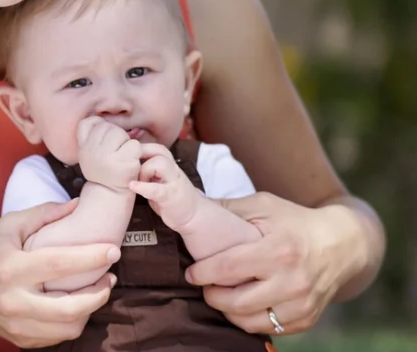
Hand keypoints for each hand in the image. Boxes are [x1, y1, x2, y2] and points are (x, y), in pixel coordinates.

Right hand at [0, 200, 120, 347]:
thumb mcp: (8, 225)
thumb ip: (43, 213)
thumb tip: (77, 204)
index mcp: (10, 268)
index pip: (59, 264)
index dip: (91, 258)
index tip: (113, 250)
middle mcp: (14, 301)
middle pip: (70, 307)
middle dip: (99, 293)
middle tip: (111, 277)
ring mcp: (17, 325)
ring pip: (69, 327)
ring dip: (91, 309)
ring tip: (98, 290)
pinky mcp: (21, 339)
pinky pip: (58, 336)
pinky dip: (74, 321)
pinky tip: (77, 304)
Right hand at [76, 116, 141, 189]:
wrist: (109, 192)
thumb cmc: (102, 169)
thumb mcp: (87, 151)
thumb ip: (90, 134)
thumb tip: (100, 115)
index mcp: (83, 146)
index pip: (89, 122)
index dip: (99, 127)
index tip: (102, 142)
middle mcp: (92, 150)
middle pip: (109, 127)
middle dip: (115, 136)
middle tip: (114, 153)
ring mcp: (108, 156)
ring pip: (121, 134)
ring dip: (125, 143)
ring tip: (121, 157)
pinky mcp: (124, 162)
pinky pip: (134, 145)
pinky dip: (136, 152)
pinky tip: (129, 162)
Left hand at [129, 143, 198, 229]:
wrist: (194, 215)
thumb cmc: (171, 197)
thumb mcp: (161, 180)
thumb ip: (149, 171)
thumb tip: (127, 162)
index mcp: (170, 165)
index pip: (157, 148)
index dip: (141, 148)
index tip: (128, 156)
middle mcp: (173, 170)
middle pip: (159, 150)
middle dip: (142, 154)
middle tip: (130, 166)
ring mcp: (174, 183)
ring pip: (160, 164)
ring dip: (144, 171)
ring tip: (137, 182)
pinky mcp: (171, 197)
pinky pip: (156, 188)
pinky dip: (143, 186)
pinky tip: (132, 186)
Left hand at [184, 192, 364, 334]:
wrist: (342, 244)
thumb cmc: (295, 222)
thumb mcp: (264, 206)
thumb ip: (228, 208)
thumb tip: (191, 205)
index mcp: (279, 250)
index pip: (229, 268)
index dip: (203, 273)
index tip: (191, 273)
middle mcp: (292, 281)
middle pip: (236, 302)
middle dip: (212, 296)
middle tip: (203, 286)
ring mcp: (301, 304)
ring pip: (249, 321)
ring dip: (227, 311)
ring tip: (220, 295)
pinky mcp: (306, 319)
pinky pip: (267, 328)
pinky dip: (248, 319)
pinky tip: (241, 305)